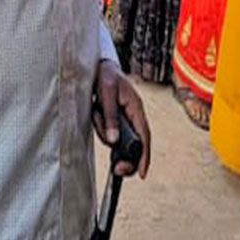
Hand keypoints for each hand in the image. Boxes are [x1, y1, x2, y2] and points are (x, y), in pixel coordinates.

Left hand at [92, 59, 150, 178]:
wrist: (97, 65)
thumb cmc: (106, 75)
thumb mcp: (107, 92)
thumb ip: (110, 115)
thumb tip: (113, 140)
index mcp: (136, 108)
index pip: (144, 137)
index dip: (145, 157)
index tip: (142, 174)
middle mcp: (132, 116)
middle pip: (134, 145)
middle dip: (125, 157)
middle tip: (116, 168)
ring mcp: (123, 118)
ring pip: (117, 139)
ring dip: (104, 131)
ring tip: (96, 111)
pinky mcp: (113, 118)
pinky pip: (107, 131)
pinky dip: (99, 126)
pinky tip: (95, 112)